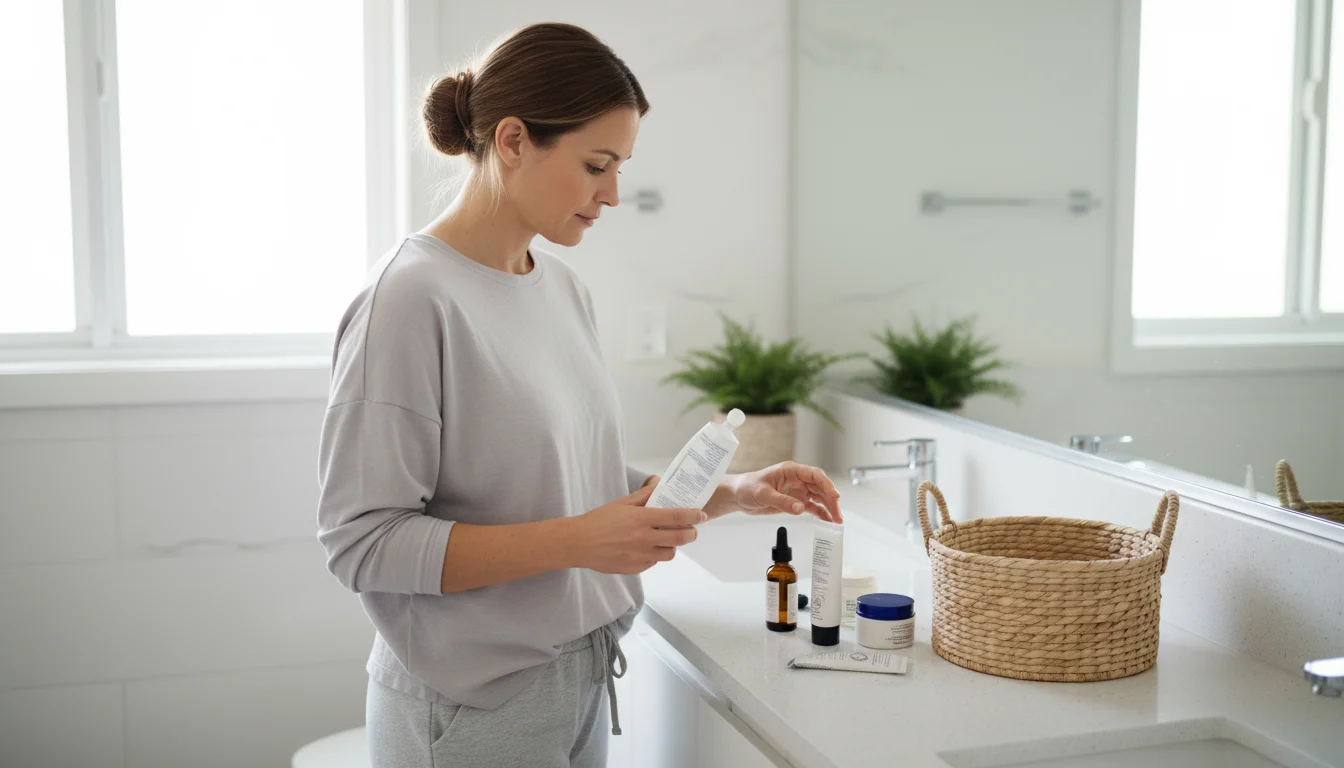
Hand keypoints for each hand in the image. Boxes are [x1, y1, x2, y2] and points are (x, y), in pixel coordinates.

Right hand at [569, 485, 705, 574]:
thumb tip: (659, 485)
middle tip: (692, 530)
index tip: (701, 515)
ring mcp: (640, 556)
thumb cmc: (599, 520)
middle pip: (680, 539)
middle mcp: (644, 538)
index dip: (694, 516)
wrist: (579, 543)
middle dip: (691, 534)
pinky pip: (653, 563)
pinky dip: (655, 556)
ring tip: (668, 540)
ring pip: (669, 554)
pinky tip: (648, 548)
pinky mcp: (635, 569)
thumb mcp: (621, 503)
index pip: (677, 517)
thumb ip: (643, 497)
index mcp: (642, 519)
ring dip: (673, 546)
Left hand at [724, 461, 842, 522]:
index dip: (827, 484)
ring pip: (819, 498)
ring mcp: (798, 490)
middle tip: (838, 515)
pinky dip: (820, 513)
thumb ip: (781, 501)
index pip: (814, 475)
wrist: (738, 496)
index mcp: (791, 471)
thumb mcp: (763, 494)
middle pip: (820, 488)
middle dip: (831, 500)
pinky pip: (812, 507)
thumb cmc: (747, 488)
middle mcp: (797, 479)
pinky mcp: (795, 501)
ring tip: (836, 521)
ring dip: (829, 508)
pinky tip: (827, 521)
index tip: (835, 496)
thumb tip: (800, 508)